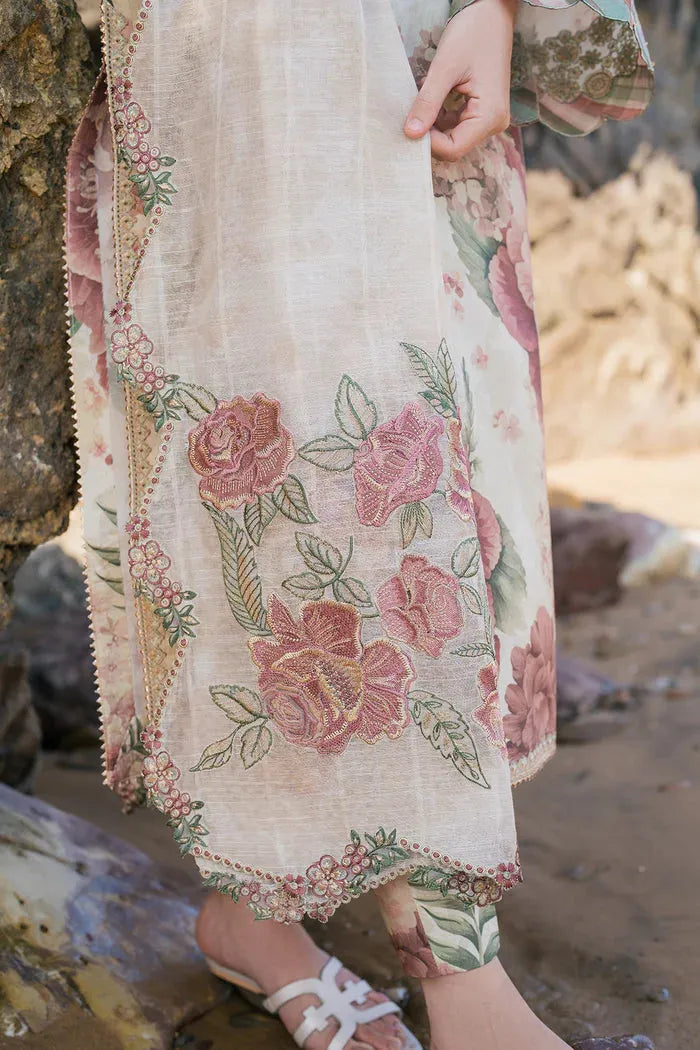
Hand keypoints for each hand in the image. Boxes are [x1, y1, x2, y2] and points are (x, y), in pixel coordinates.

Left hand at [404, 0, 516, 160]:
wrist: (493, 12)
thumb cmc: (473, 33)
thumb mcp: (445, 68)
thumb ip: (428, 103)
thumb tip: (411, 134)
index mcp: (490, 116)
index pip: (453, 149)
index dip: (429, 143)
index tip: (410, 125)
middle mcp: (494, 123)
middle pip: (454, 147)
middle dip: (430, 136)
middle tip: (410, 116)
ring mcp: (489, 119)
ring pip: (453, 138)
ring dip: (433, 127)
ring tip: (420, 104)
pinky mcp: (482, 112)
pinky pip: (456, 126)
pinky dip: (439, 119)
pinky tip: (430, 102)